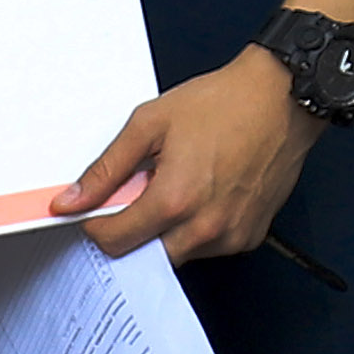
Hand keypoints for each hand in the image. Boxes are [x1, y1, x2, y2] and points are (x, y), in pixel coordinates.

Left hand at [65, 52, 312, 266]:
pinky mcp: (249, 237)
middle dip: (132, 231)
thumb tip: (71, 200)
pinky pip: (208, 248)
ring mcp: (230, 236)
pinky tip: (204, 194)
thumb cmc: (223, 104)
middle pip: (144, 255)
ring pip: (177, 254)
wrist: (282, 98)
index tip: (97, 211)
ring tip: (179, 185)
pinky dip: (196, 229)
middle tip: (140, 193)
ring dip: (165, 231)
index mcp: (174, 200)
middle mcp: (205, 227)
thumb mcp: (149, 124)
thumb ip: (106, 169)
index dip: (97, 226)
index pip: (114, 242)